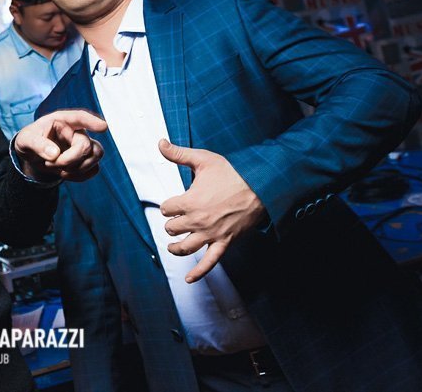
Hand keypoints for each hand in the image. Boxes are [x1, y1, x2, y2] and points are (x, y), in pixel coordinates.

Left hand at [14, 110, 106, 182]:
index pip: (79, 118)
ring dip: (78, 168)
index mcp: (62, 121)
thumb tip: (55, 154)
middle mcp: (76, 131)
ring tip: (59, 170)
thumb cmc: (29, 141)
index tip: (103, 127)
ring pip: (96, 156)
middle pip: (86, 145)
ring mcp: (82, 145)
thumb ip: (37, 144)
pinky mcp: (85, 159)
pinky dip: (81, 176)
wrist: (31, 155)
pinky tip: (65, 174)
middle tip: (49, 164)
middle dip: (69, 160)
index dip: (92, 122)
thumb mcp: (25, 140)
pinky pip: (94, 169)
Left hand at [158, 139, 265, 282]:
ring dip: (176, 247)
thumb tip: (160, 143)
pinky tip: (189, 279)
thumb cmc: (232, 172)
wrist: (260, 186)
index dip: (168, 206)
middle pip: (173, 229)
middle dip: (172, 224)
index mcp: (189, 201)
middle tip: (176, 219)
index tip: (173, 203)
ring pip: (185, 247)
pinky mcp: (225, 242)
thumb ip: (178, 153)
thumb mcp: (203, 159)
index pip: (167, 209)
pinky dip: (198, 272)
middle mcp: (198, 220)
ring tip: (173, 246)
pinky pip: (209, 262)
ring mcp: (211, 234)